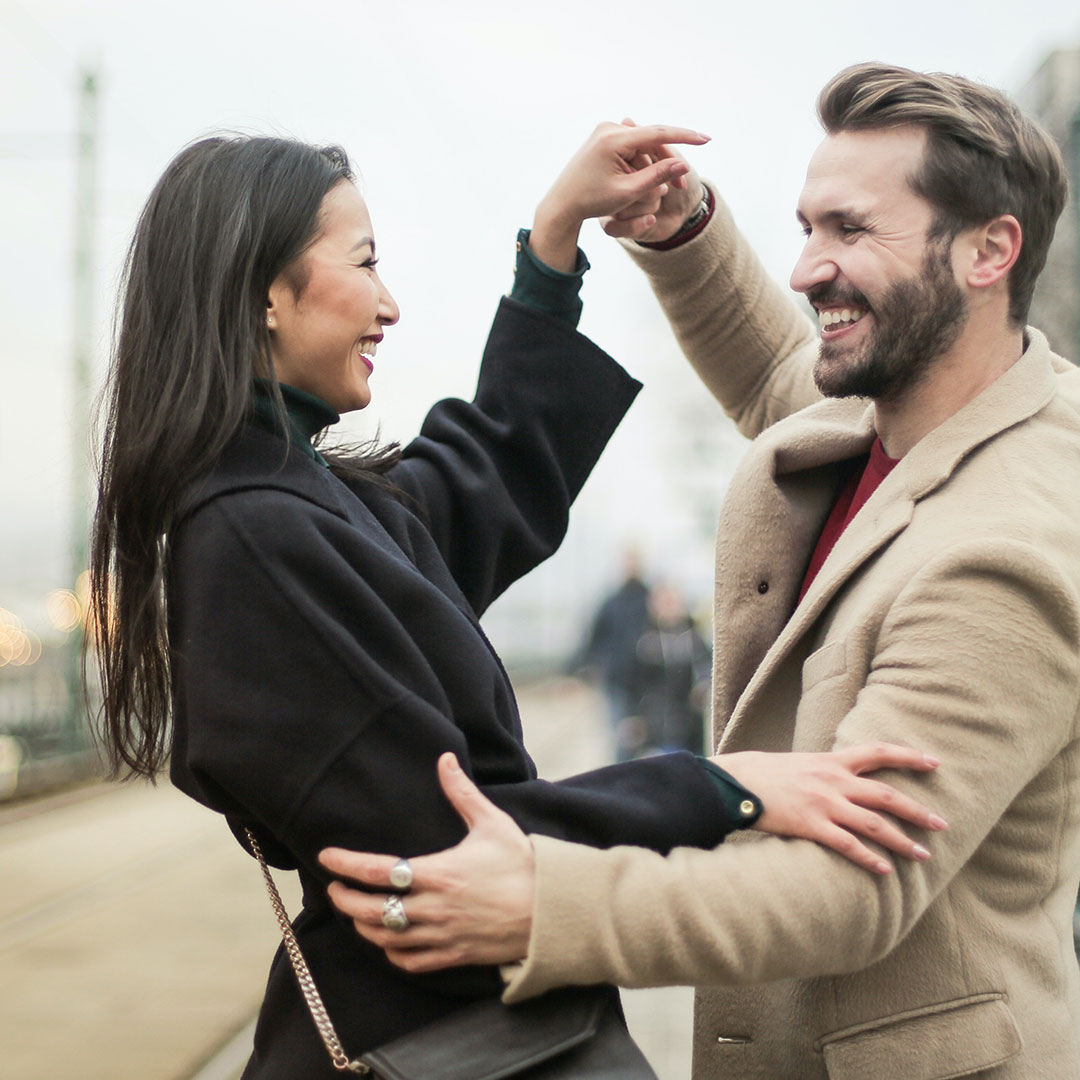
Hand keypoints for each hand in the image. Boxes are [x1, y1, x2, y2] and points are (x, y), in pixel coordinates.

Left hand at [319, 753, 534, 972]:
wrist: (552, 910)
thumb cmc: (522, 864)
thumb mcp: (492, 823)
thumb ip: (462, 793)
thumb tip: (444, 759)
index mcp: (439, 873)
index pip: (378, 869)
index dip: (346, 864)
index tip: (326, 857)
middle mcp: (434, 907)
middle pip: (372, 909)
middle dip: (345, 900)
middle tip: (334, 889)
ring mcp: (442, 935)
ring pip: (386, 938)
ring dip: (363, 926)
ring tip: (354, 913)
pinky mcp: (453, 955)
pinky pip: (410, 961)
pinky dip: (392, 953)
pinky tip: (388, 941)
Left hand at [529, 121, 708, 271]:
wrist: (562, 203)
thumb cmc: (592, 201)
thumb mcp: (627, 192)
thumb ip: (656, 177)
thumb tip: (683, 164)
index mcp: (613, 139)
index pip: (657, 133)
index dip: (684, 137)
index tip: (706, 139)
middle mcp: (609, 128)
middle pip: (652, 138)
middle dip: (670, 159)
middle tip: (685, 183)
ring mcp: (605, 131)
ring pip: (643, 143)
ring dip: (656, 163)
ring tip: (668, 187)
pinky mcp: (604, 138)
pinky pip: (633, 146)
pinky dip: (644, 161)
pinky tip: (653, 175)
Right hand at [716, 743, 947, 874]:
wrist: (737, 782)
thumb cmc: (765, 773)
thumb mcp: (801, 763)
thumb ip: (826, 770)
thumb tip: (846, 779)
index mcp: (831, 761)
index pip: (878, 752)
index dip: (909, 757)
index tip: (934, 763)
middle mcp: (833, 780)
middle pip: (886, 794)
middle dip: (917, 810)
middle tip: (941, 824)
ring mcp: (824, 803)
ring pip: (874, 823)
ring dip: (902, 841)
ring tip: (923, 855)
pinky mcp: (812, 825)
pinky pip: (848, 845)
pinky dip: (869, 858)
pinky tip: (885, 870)